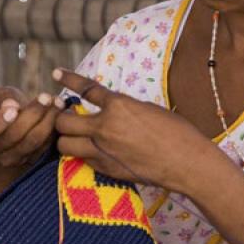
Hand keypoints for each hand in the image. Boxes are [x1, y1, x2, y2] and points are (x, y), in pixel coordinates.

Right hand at [0, 86, 61, 167]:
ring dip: (47, 120)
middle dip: (32, 115)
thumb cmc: (0, 107)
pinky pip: (44, 146)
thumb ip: (1, 99)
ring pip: (31, 142)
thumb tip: (12, 105)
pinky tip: (60, 112)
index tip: (14, 108)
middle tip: (46, 97)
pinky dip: (54, 128)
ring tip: (57, 102)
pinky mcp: (30, 161)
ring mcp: (10, 160)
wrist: (11, 126)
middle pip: (13, 137)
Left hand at [52, 68, 216, 191]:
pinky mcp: (106, 169)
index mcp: (118, 106)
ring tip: (74, 136)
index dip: (69, 79)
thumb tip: (109, 110)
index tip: (56, 73)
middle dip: (61, 118)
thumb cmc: (176, 131)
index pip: (86, 89)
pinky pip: (82, 160)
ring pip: (64, 145)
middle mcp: (105, 127)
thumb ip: (122, 108)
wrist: (186, 162)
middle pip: (63, 122)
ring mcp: (103, 151)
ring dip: (66, 139)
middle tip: (66, 116)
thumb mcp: (147, 109)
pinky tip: (93, 152)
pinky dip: (84, 155)